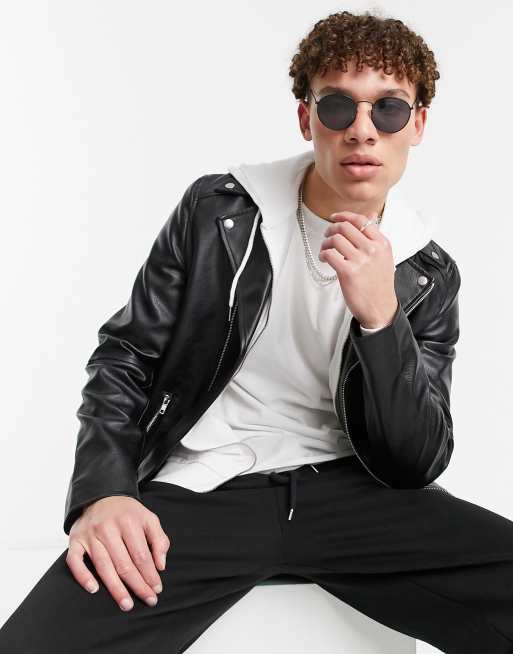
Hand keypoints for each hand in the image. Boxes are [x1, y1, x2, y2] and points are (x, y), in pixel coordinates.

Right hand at [66, 496, 170, 611]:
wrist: (100, 495)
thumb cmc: (127, 512)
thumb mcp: (148, 518)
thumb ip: (159, 539)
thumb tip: (160, 565)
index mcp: (128, 521)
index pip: (141, 554)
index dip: (150, 574)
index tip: (156, 588)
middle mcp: (108, 528)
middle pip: (124, 563)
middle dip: (137, 585)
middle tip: (147, 600)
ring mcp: (90, 534)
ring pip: (103, 565)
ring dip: (115, 588)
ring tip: (127, 604)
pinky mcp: (75, 540)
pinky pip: (75, 561)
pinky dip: (83, 576)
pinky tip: (94, 589)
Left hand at [319, 210, 397, 327]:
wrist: (380, 307)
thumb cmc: (380, 284)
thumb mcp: (383, 256)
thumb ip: (375, 236)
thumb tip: (371, 216)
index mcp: (382, 243)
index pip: (361, 220)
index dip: (344, 216)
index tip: (335, 217)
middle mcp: (372, 249)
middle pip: (345, 227)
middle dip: (332, 228)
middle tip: (327, 234)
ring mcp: (360, 261)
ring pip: (336, 239)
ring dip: (326, 242)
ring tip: (326, 249)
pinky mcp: (348, 272)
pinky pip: (330, 254)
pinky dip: (323, 254)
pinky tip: (324, 258)